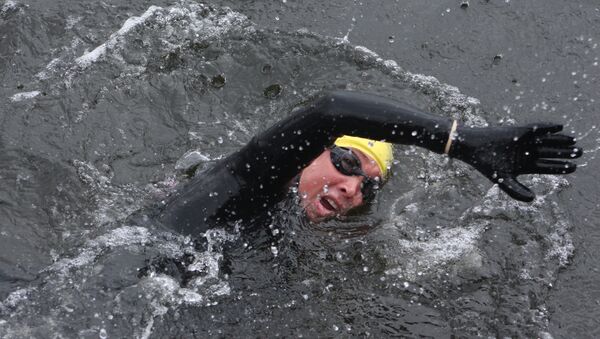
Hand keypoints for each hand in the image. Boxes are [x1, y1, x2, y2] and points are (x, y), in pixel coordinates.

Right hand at [449, 123, 581, 201]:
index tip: (574, 167)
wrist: (474, 147)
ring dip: (560, 140)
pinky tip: (560, 127)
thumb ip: (516, 191)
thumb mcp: (502, 180)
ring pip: (547, 141)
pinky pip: (537, 128)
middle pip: (550, 153)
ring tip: (574, 141)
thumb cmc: (486, 165)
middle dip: (565, 153)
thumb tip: (533, 199)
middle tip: (580, 153)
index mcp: (524, 166)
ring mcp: (524, 141)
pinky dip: (548, 127)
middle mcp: (527, 153)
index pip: (547, 167)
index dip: (560, 167)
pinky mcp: (520, 130)